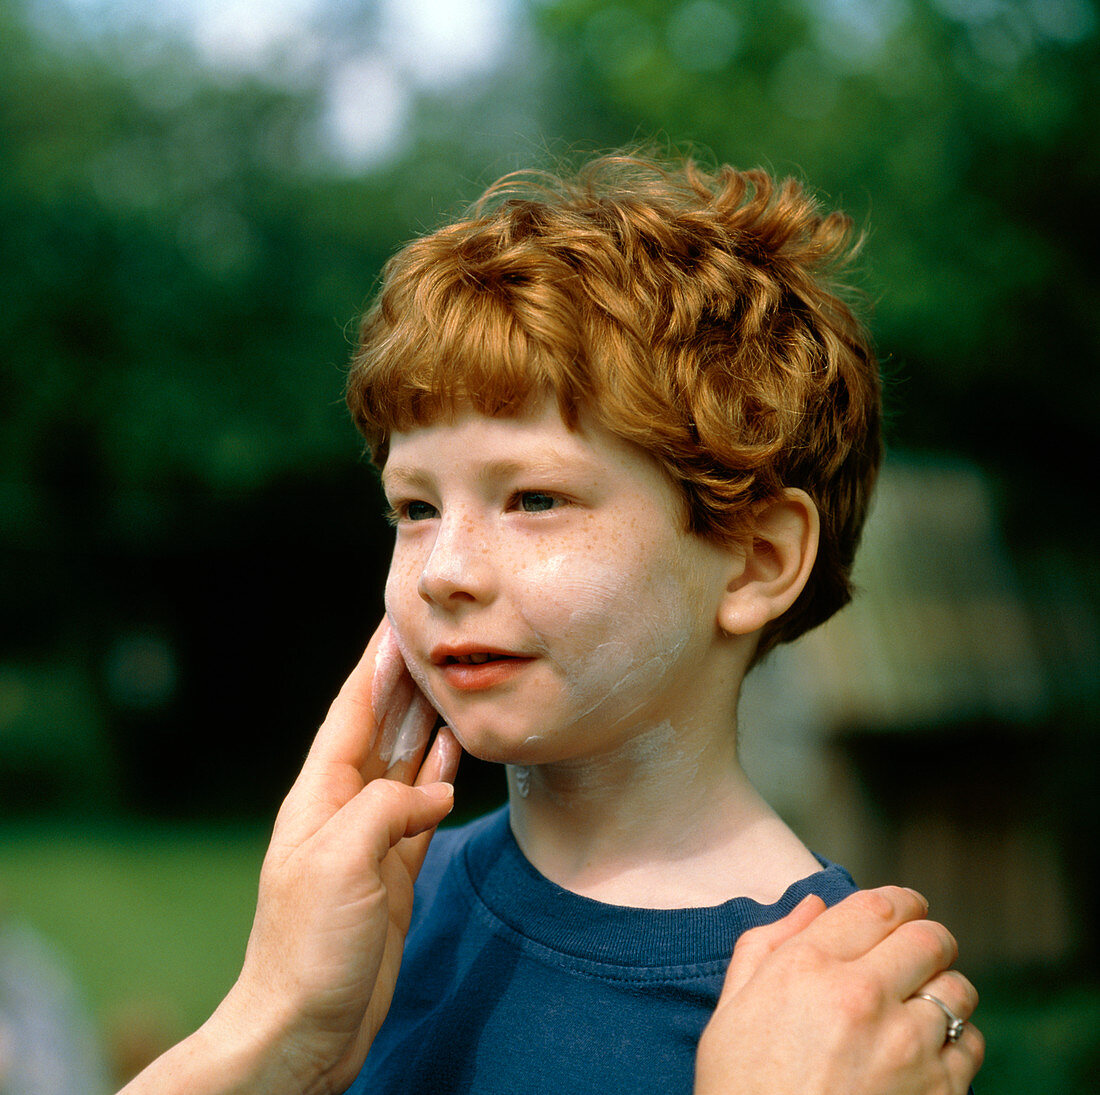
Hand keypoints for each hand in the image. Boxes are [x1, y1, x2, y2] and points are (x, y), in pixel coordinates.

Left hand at [125, 619, 459, 1094]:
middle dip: (406, 684)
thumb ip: (389, 808)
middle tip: (437, 640)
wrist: (302, 1027)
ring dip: (427, 724)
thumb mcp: (341, 860)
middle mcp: (344, 808)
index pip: (350, 712)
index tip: (396, 622)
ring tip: (454, 684)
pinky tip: (456, 756)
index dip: (374, 666)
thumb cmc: (308, 946)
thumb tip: (437, 790)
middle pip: (381, 729)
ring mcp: (370, 840)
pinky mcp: (393, 872)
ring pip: (405, 764)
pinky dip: (440, 777)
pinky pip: (421, 809)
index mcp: (320, 795)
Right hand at [694, 887, 982, 1094]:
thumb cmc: (742, 1089)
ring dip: (942, 988)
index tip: (905, 906)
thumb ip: (767, 944)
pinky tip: (927, 1050)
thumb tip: (814, 905)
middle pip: (929, 938)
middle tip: (919, 951)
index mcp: (809, 967)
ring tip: (921, 1004)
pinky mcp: (937, 1093)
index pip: (879, 906)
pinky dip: (955, 1039)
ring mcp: (905, 1047)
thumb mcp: (731, 1008)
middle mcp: (862, 997)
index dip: (900, 900)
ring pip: (957, 988)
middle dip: (928, 937)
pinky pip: (970, 1043)